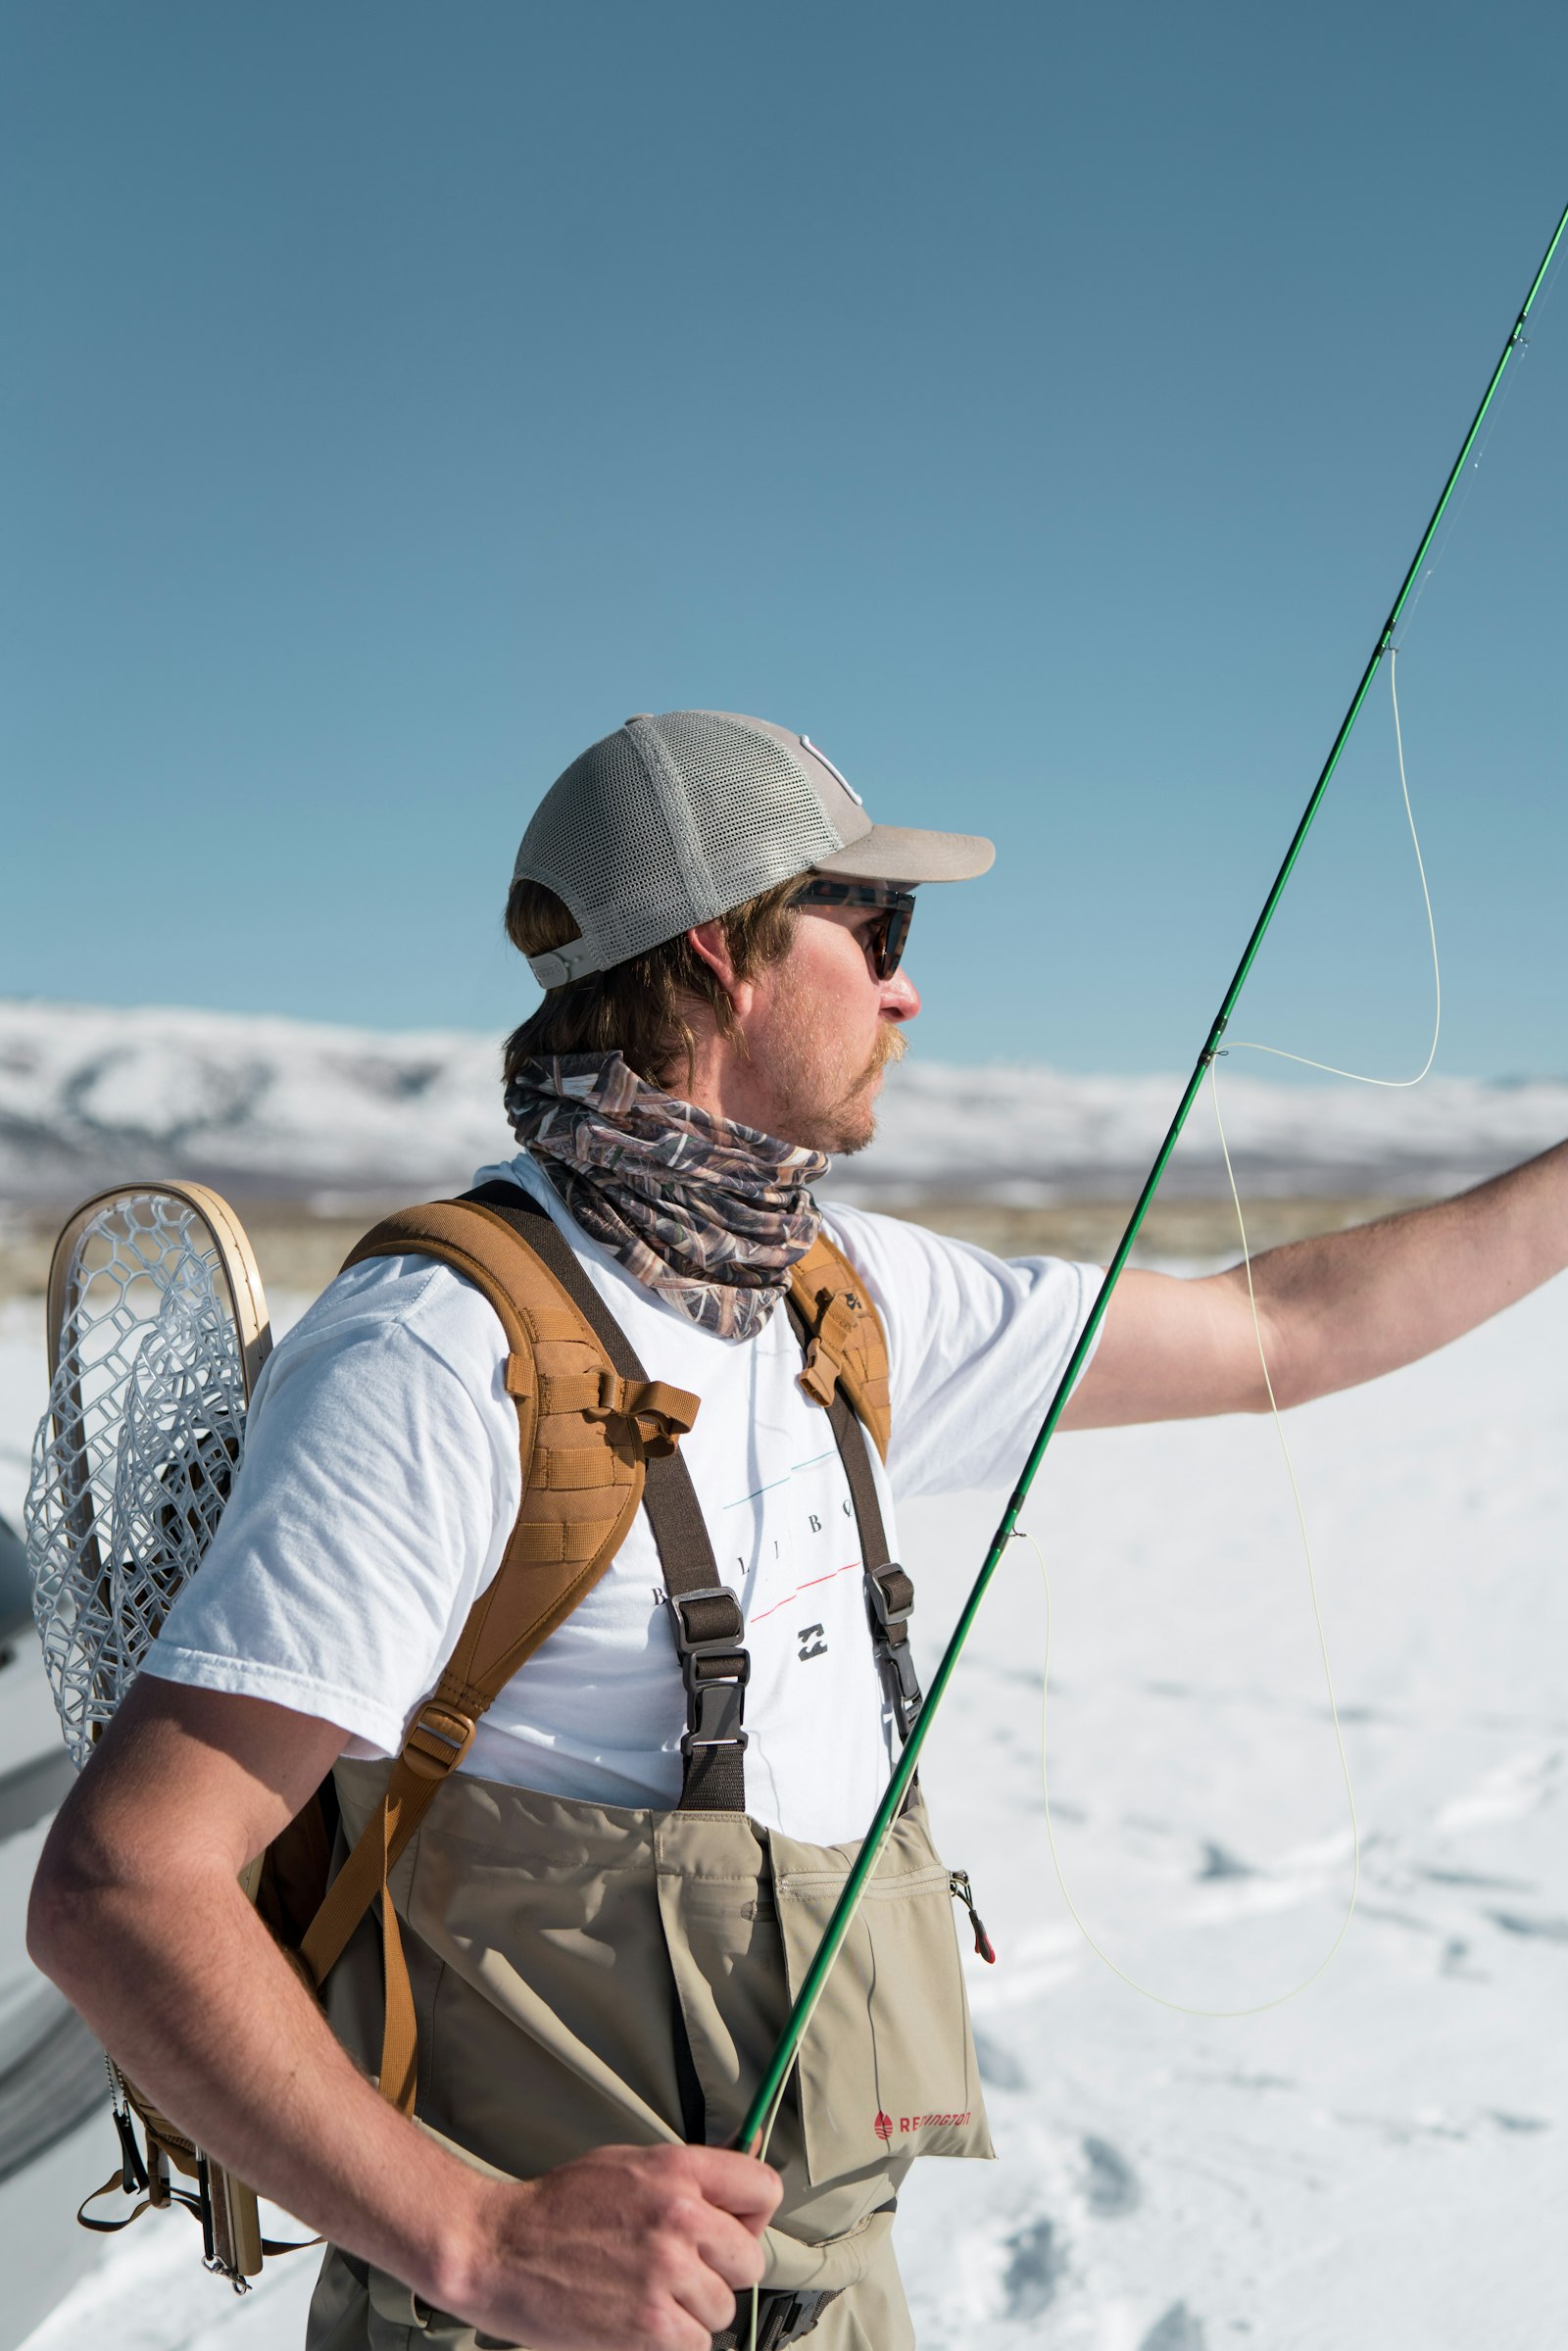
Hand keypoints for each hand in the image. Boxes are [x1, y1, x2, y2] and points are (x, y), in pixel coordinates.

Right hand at [443, 2142, 782, 2350]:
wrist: (498, 2249)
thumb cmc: (557, 2208)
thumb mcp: (628, 2165)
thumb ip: (687, 2178)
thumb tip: (738, 2189)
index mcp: (678, 2171)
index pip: (765, 2189)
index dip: (752, 2214)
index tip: (734, 2227)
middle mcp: (681, 2218)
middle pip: (750, 2259)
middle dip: (722, 2269)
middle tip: (683, 2268)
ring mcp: (667, 2274)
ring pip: (723, 2308)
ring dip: (694, 2309)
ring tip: (649, 2292)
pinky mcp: (651, 2326)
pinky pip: (696, 2344)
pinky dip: (674, 2340)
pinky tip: (640, 2318)